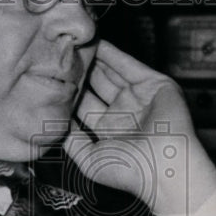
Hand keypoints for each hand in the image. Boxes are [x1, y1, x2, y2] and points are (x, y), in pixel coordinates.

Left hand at [66, 40, 215, 215]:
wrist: (163, 167)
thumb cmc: (130, 171)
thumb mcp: (90, 159)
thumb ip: (71, 141)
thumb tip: (53, 126)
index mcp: (109, 132)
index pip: (84, 107)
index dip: (70, 94)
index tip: (52, 81)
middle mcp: (123, 113)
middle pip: (96, 87)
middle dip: (80, 74)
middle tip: (61, 58)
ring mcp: (138, 98)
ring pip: (111, 74)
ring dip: (95, 60)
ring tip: (76, 46)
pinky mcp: (153, 85)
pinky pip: (129, 66)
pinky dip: (113, 54)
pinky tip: (97, 44)